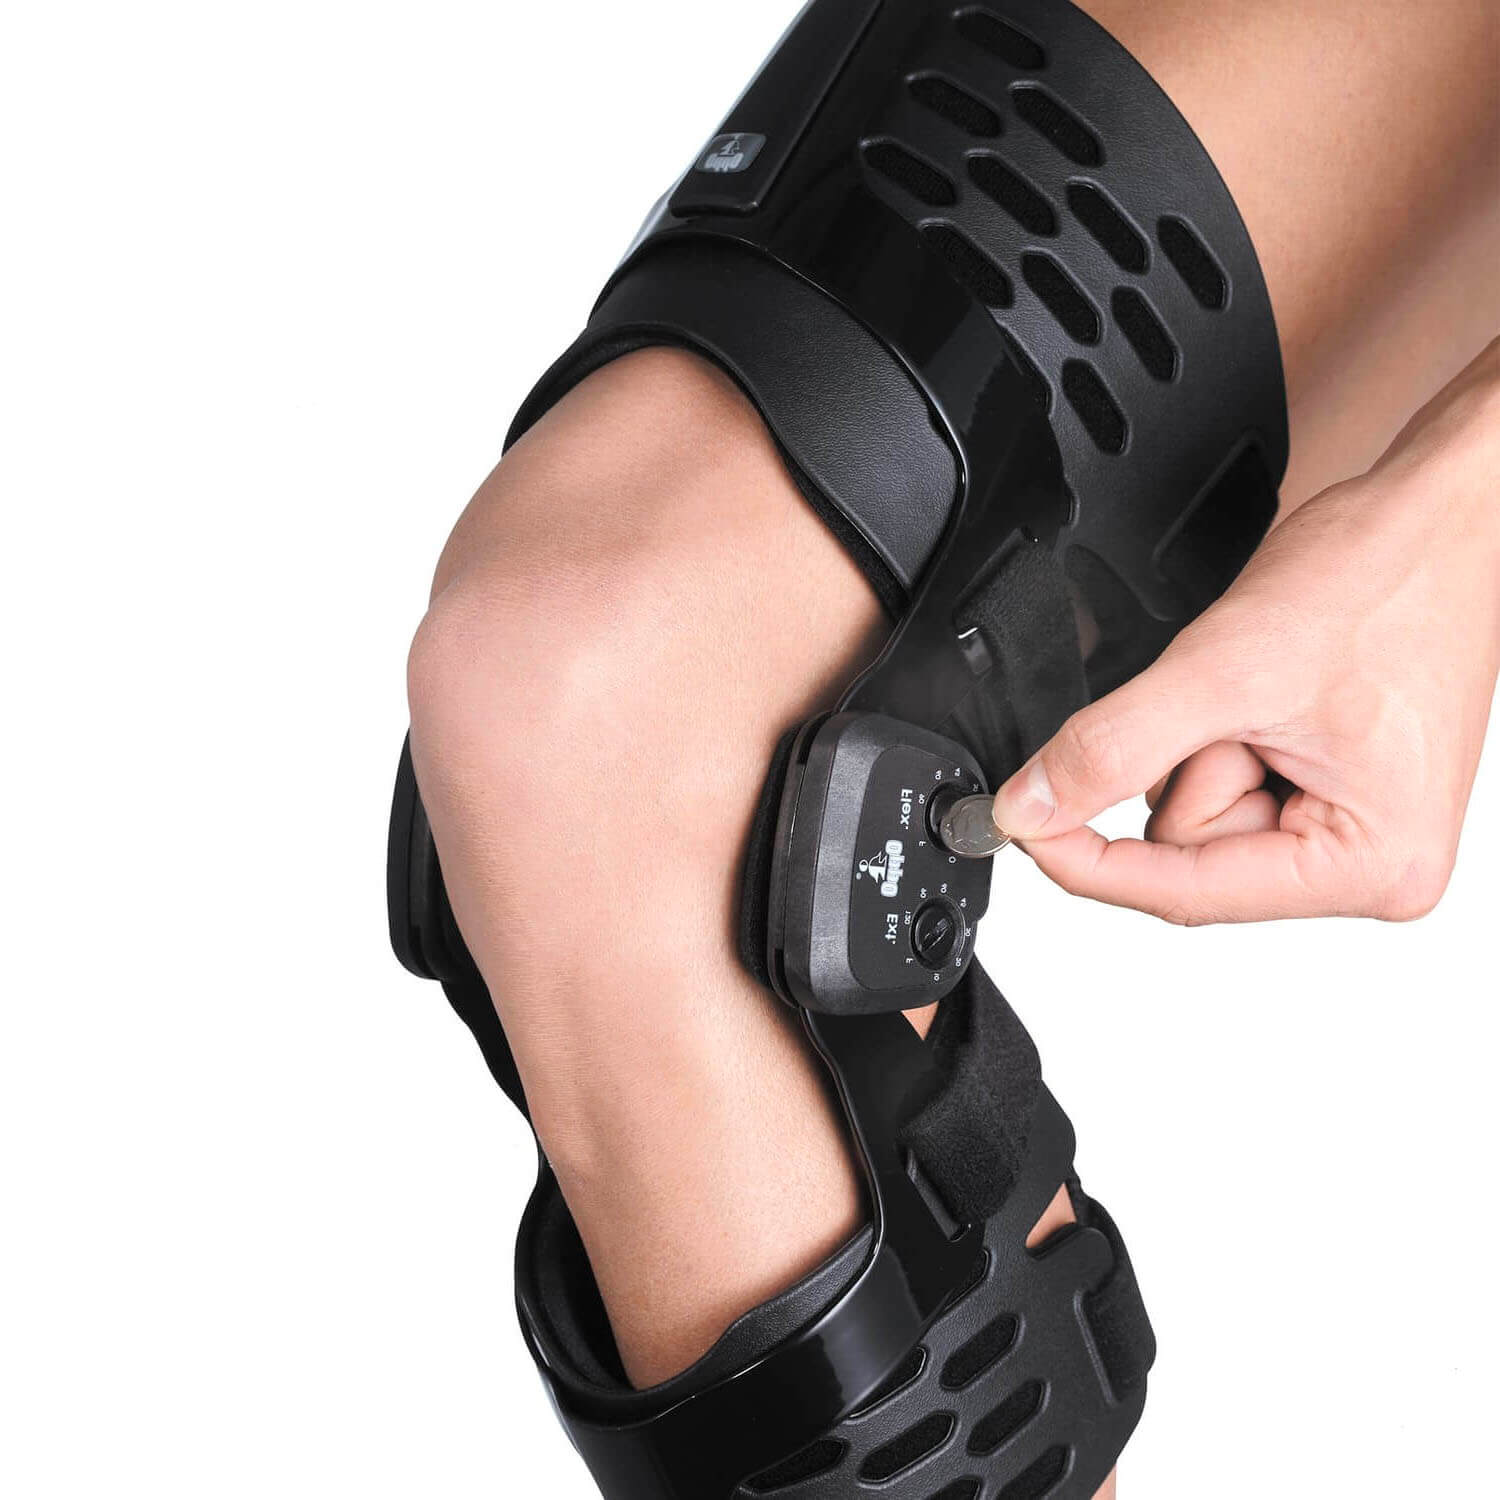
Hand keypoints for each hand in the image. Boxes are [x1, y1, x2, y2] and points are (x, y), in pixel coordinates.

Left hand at [992, 341, 1499, 924]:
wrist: (1441, 515)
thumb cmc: (1385, 577)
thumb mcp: (1221, 670)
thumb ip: (1113, 748)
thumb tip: (1030, 810)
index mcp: (1367, 865)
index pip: (1181, 895)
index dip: (1082, 860)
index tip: (1017, 826)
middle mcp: (1368, 866)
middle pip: (1187, 854)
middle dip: (1182, 765)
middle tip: (1237, 696)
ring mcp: (1349, 831)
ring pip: (1196, 813)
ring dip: (1201, 741)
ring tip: (1267, 683)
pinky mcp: (1327, 793)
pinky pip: (1223, 782)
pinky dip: (1217, 731)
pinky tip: (1268, 690)